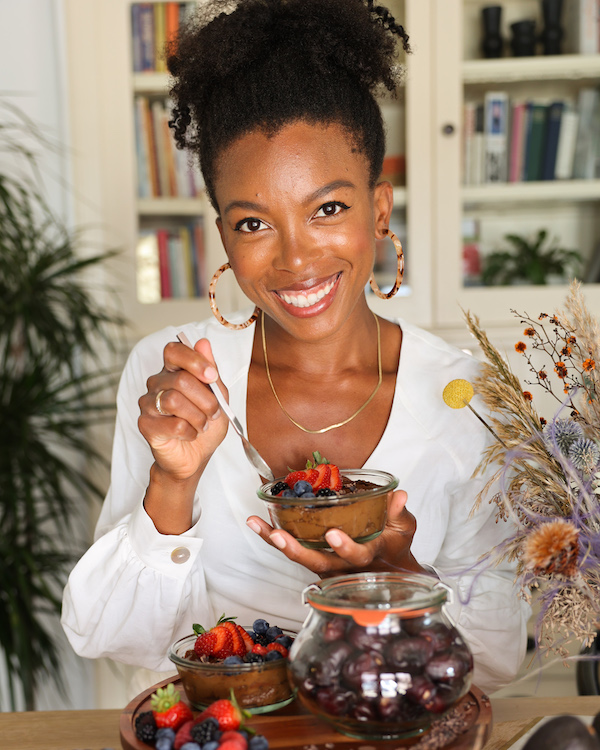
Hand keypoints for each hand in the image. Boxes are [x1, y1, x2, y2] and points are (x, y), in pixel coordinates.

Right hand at [138, 338, 228, 480]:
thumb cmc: (205, 424)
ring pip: (174, 401)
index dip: (194, 360)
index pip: (174, 351)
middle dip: (206, 400)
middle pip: (181, 380)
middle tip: (214, 412)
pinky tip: (189, 434)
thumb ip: (211, 372)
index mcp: (173, 371)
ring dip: (198, 417)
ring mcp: (147, 403)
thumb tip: (203, 343)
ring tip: (202, 425)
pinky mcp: (145, 424)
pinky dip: (190, 431)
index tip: (212, 376)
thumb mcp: (218, 396)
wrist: (195, 457)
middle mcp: (157, 383)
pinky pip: (173, 424)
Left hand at [246, 490, 427, 576]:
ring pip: (298, 556)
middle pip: (316, 563)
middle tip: (279, 535)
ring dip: (275, 541)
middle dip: (296, 550)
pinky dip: (273, 537)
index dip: (344, 548)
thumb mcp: (403, 529)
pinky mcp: (313, 558)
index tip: (332, 534)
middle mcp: (342, 567)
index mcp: (367, 558)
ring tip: (256, 523)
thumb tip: (399, 495)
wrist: (387, 569)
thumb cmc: (394, 545)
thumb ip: (399, 513)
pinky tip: (257, 523)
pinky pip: (291, 549)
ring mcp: (325, 565)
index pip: (356, 557)